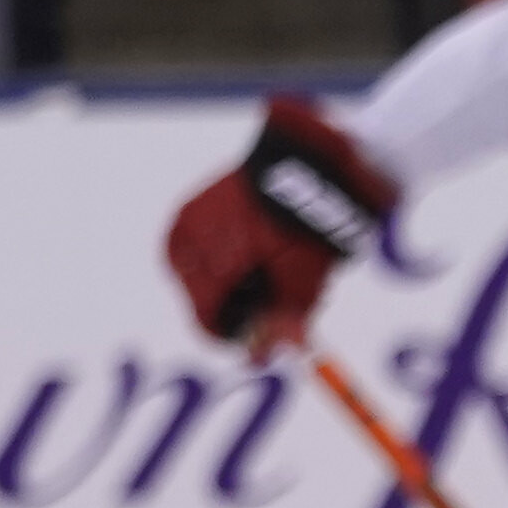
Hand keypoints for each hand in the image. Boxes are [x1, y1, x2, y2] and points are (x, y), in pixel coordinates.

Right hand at [164, 98, 396, 353]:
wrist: (315, 153)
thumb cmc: (313, 218)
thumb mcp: (307, 277)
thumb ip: (285, 318)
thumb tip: (270, 355)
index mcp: (216, 255)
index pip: (209, 316)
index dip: (235, 336)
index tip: (260, 348)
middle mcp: (193, 234)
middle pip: (203, 295)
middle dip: (236, 307)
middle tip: (275, 304)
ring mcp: (192, 213)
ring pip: (197, 271)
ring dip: (227, 281)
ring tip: (267, 270)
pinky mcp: (198, 199)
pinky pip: (197, 244)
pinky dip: (220, 256)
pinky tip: (250, 251)